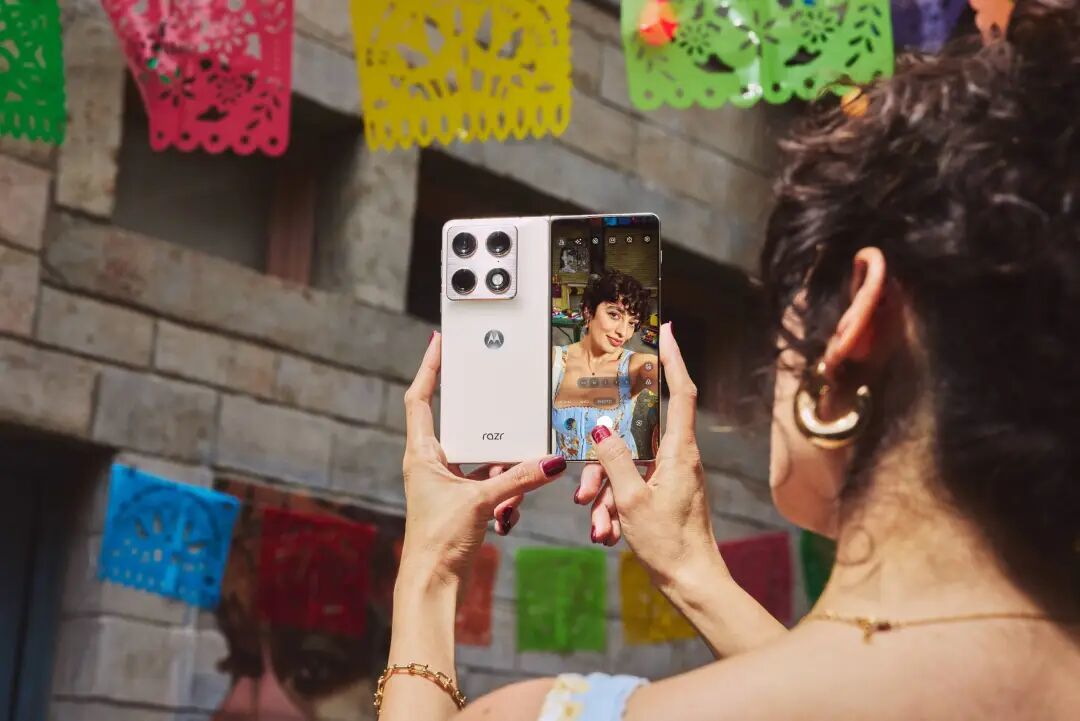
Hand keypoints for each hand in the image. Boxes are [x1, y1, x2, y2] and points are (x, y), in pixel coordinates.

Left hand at [400, 332, 566, 582]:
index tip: (440, 343)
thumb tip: (552, 462)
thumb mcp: (480, 501)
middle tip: (499, 407)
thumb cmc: (437, 542)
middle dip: (486, 430)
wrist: (432, 585)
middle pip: (460, 428)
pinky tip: (508, 514)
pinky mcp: (460, 502)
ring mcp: (445, 483)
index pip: (421, 398)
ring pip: (480, 461)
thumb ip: (518, 478)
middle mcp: (430, 464)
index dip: (429, 368)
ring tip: (505, 500)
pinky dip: (503, 493)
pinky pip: (488, 484)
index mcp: (421, 454)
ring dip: (501, 473)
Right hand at [575, 323, 721, 590]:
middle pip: (637, 437)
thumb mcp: (632, 501)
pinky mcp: (666, 492)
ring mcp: (673, 475)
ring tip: (598, 522)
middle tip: (588, 487)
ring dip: (608, 492)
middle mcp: (680, 458)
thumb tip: (601, 430)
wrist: (692, 582)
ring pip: (629, 466)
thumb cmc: (670, 544)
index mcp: (680, 452)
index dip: (674, 359)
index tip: (667, 332)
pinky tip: (607, 530)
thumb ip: (614, 461)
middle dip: (606, 458)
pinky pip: (633, 485)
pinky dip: (617, 504)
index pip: (681, 392)